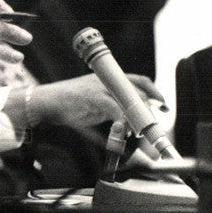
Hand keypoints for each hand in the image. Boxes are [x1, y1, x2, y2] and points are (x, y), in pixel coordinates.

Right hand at [25, 73, 164, 129]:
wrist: (48, 102)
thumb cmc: (70, 104)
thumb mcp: (97, 105)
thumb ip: (114, 110)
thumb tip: (130, 123)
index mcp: (109, 79)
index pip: (139, 81)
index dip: (154, 92)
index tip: (163, 105)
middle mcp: (108, 81)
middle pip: (138, 93)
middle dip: (148, 112)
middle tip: (152, 129)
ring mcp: (101, 88)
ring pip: (129, 100)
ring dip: (138, 119)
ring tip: (140, 133)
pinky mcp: (94, 98)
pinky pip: (115, 110)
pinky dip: (122, 123)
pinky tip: (123, 133)